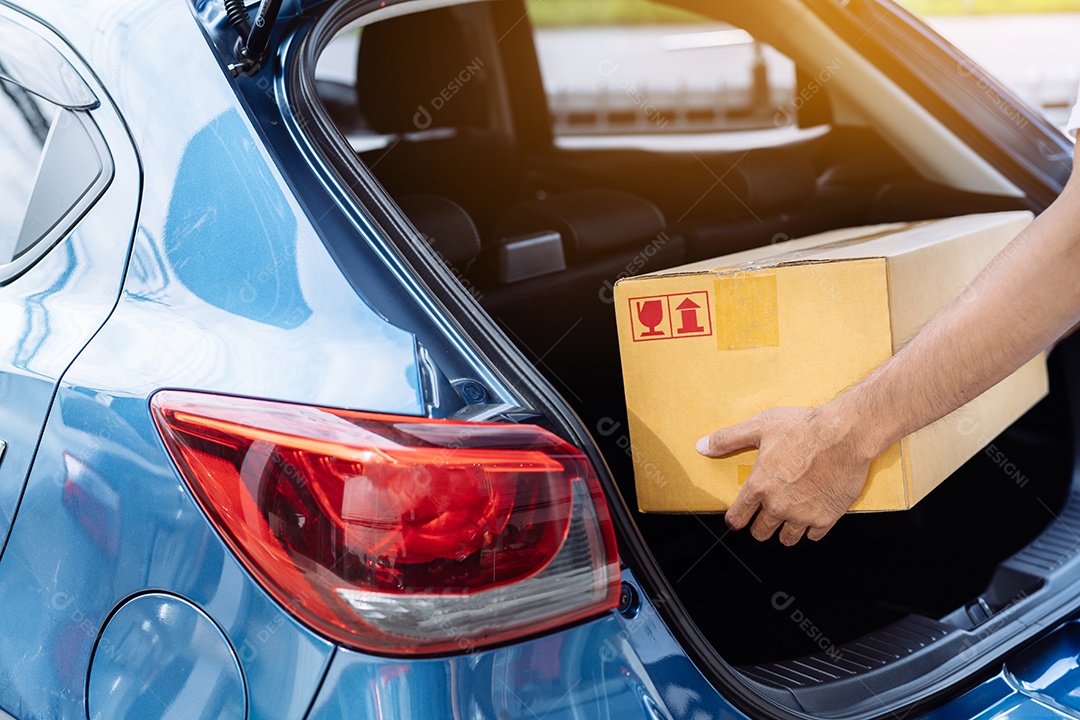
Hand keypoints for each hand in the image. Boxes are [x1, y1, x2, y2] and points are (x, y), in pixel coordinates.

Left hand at [696, 406, 876, 545]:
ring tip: (787, 518)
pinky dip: (811, 529)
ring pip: (787, 539)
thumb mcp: (760, 426)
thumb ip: (728, 439)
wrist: (844, 434)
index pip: (737, 518)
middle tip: (765, 516)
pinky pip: (813, 536)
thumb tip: (701, 445)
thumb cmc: (803, 428)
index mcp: (759, 487)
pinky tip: (811, 516)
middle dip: (760, 527)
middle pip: (760, 533)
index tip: (738, 518)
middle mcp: (778, 506)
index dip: (735, 520)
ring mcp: (802, 515)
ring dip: (785, 530)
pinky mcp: (826, 518)